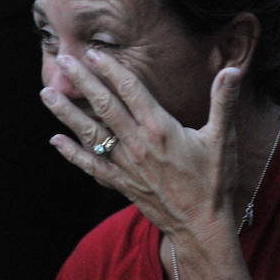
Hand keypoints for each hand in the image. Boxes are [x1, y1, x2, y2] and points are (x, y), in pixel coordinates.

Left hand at [40, 50, 241, 239]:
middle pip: (104, 106)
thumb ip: (224, 102)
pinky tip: (55, 141)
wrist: (202, 227)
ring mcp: (126, 165)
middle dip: (82, 82)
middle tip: (62, 61)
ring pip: (91, 134)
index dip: (111, 69)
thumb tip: (233, 71)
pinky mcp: (122, 184)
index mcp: (160, 128)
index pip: (130, 90)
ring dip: (67, 113)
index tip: (93, 52)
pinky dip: (72, 154)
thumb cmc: (214, 183)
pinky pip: (92, 166)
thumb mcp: (224, 139)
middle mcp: (138, 145)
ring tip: (46, 94)